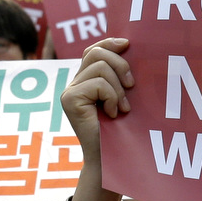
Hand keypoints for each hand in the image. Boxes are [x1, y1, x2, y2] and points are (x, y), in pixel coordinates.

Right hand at [62, 37, 133, 159]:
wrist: (111, 157)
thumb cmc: (122, 130)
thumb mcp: (123, 97)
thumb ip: (120, 77)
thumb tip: (129, 47)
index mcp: (85, 81)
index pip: (93, 50)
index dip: (109, 43)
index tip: (128, 44)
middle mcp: (74, 84)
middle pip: (96, 53)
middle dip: (120, 64)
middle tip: (132, 86)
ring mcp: (69, 91)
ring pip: (100, 67)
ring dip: (118, 88)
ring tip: (122, 108)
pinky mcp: (69, 99)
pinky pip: (98, 83)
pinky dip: (112, 97)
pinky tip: (113, 114)